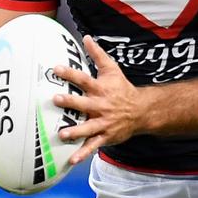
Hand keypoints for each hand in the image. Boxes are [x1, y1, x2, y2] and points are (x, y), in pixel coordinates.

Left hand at [52, 35, 146, 164]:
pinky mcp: (105, 136)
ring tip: (62, 134)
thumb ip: (97, 54)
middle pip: (84, 103)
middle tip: (56, 99)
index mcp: (101, 88)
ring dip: (75, 131)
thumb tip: (86, 37)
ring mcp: (103, 122)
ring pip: (88, 128)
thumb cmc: (122, 88)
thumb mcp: (112, 69)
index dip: (71, 74)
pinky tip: (71, 160)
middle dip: (70, 102)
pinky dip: (83, 153)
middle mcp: (101, 105)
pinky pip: (93, 146)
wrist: (141, 110)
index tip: (56, 69)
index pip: (84, 79)